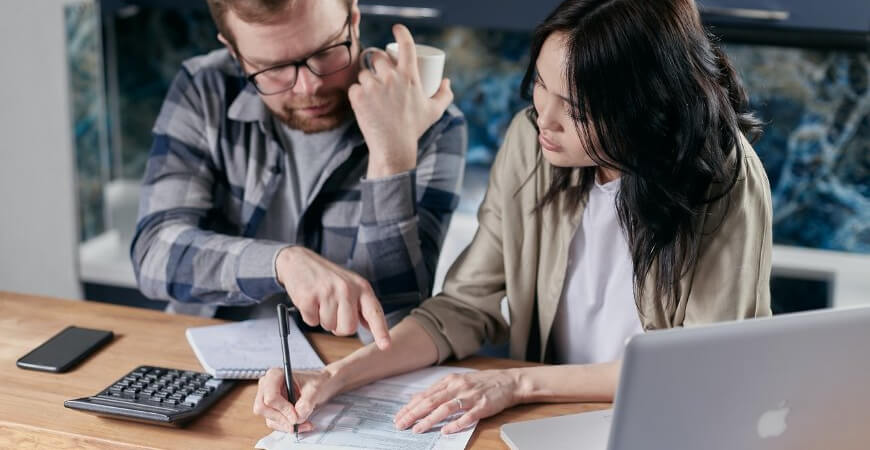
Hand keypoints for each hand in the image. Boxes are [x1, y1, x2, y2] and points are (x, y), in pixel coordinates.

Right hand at [253, 368, 342, 431]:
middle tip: (298, 422)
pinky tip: (301, 424)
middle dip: (281, 418)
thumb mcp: (315, 389)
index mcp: (275, 375)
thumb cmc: (316, 381)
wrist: (320, 385)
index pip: (270, 397)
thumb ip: (306, 402)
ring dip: (287, 425)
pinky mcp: (272, 409)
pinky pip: (274, 423)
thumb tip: (297, 417)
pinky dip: (287, 426)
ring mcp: (267, 398)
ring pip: (269, 418)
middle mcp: (267, 386)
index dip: (283, 409)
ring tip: (305, 423)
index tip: (296, 416)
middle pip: (262, 408)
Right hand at [275, 246, 390, 349]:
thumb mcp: (350, 285)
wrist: (299, 260)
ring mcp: (328, 292)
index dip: (380, 331)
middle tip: (333, 311)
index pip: (374, 312)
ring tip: (320, 301)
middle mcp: (347, 289)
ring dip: (323, 319)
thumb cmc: (327, 276)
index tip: (386, 346)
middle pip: (348, 328)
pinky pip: (312, 322)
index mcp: (361, 287)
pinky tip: (310, 300)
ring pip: (329, 326)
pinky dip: (309, 316)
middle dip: (339, 327)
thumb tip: (370, 326)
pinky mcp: (309, 297)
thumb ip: (361, 305)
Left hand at [349, 24, 453, 177]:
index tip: (397, 29)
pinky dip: (357, 94)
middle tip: (379, 74)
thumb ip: (444, 95)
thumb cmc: (414, 129)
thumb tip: (446, 81)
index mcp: (410, 76)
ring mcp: (373, 87)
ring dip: (366, 80)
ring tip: (372, 93)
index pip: (406, 46)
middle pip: (378, 57)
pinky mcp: (358, 97)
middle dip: (377, 63)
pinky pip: (354, 88)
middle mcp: (391, 78)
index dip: (401, 32)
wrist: (393, 147)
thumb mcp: (434, 111)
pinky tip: (363, 103)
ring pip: (364, 73)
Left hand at [393, 369, 521, 434]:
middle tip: (400, 424)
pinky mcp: (482, 406)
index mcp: (450, 381)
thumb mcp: (458, 381)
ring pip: (445, 408)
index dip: (410, 407)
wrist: (509, 381)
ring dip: (429, 419)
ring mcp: (470, 396)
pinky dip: (455, 424)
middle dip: (413, 414)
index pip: (425, 395)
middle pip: (431, 401)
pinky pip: (467, 416)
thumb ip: (439, 390)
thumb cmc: (482, 383)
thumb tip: (417, 399)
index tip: (398, 417)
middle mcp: (458, 387)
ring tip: (417, 429)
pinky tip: (445, 431)